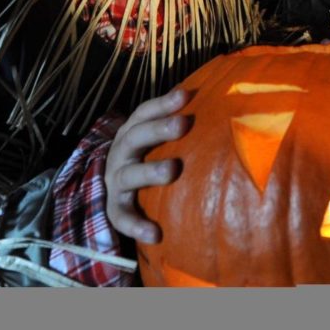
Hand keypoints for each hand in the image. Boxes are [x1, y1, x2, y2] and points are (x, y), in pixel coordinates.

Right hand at [103, 88, 190, 244]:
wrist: (108, 188)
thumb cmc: (144, 156)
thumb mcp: (152, 138)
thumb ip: (176, 122)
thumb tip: (221, 101)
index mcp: (131, 132)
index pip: (144, 113)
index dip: (163, 104)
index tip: (185, 96)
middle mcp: (121, 153)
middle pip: (135, 137)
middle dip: (158, 129)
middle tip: (183, 124)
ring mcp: (115, 180)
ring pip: (128, 174)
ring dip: (150, 171)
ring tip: (172, 170)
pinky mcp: (114, 208)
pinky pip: (122, 217)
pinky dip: (136, 225)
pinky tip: (155, 234)